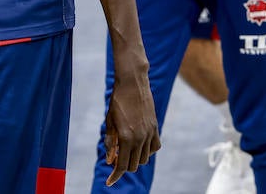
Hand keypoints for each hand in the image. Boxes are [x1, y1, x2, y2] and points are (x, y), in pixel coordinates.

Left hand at [102, 58, 159, 184]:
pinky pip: (155, 147)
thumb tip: (110, 161)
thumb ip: (111, 143)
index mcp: (126, 138)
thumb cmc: (117, 101)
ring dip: (135, 159)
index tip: (109, 182)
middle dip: (124, 166)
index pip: (122, 166)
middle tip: (116, 157)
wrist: (132, 83)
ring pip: (145, 159)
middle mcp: (140, 138)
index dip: (115, 176)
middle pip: (134, 165)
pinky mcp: (155, 127)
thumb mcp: (109, 122)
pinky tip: (139, 144)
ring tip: (126, 149)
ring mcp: (150, 133)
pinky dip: (147, 150)